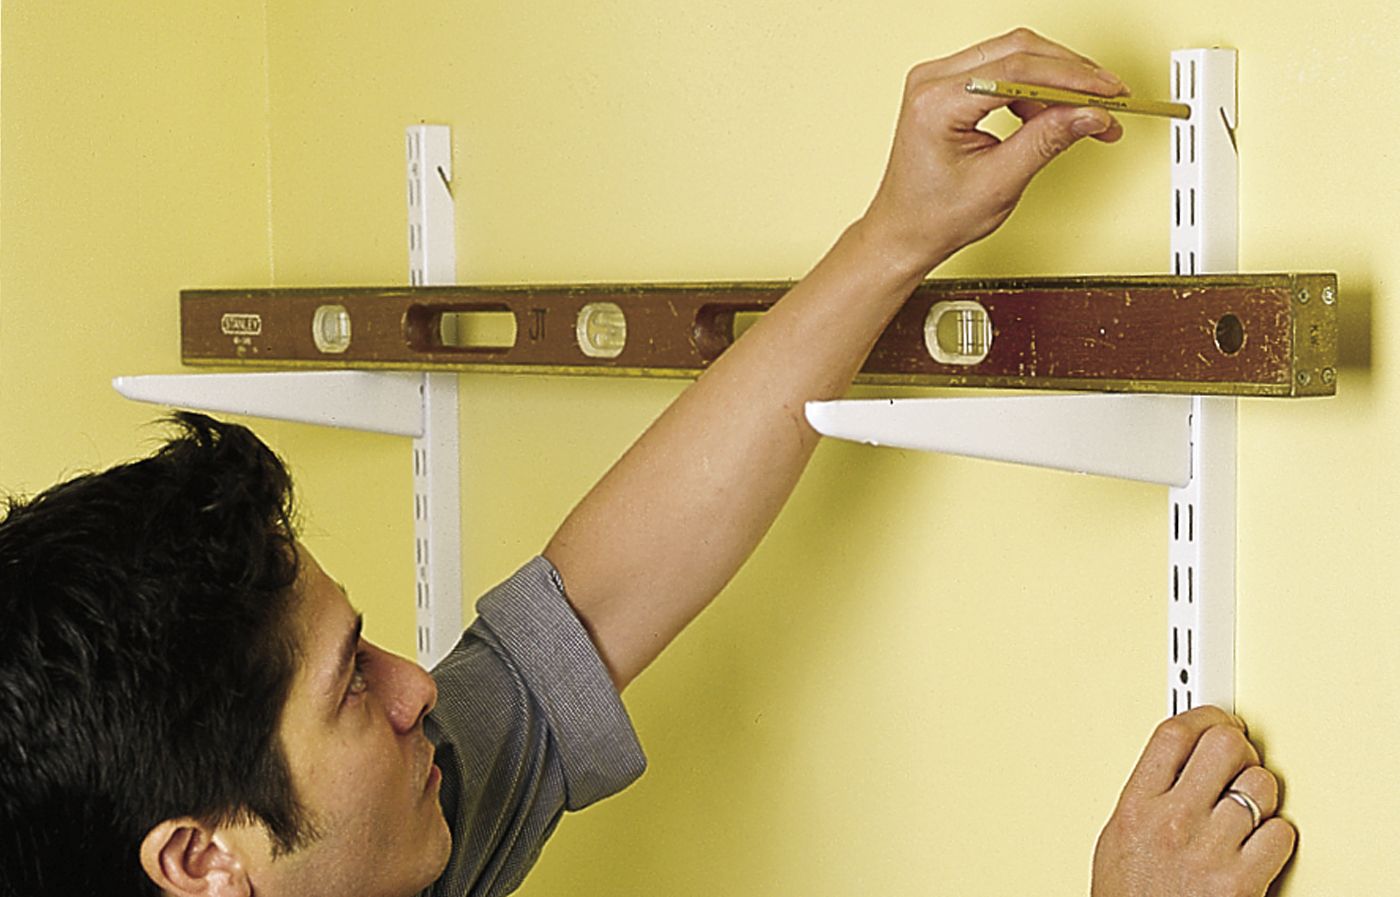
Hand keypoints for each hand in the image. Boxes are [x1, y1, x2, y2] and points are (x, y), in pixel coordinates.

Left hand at [861, 28, 1126, 274]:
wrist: (903, 232)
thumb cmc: (934, 216)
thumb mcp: (1000, 183)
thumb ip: (1047, 141)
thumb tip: (1090, 114)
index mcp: (936, 102)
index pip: (1018, 69)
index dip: (1073, 77)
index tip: (1109, 92)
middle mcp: (932, 80)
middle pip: (1018, 50)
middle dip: (1071, 74)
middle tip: (1109, 99)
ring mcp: (937, 79)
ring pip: (1014, 55)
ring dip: (1056, 80)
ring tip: (1085, 114)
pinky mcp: (948, 87)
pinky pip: (1001, 71)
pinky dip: (1034, 88)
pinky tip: (1054, 114)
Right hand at [1091, 705, 1296, 896]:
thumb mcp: (1117, 835)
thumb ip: (1148, 793)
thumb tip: (1179, 759)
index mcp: (1136, 806)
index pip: (1173, 734)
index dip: (1201, 715)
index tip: (1212, 718)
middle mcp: (1172, 822)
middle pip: (1224, 745)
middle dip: (1237, 747)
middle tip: (1237, 759)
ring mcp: (1210, 850)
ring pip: (1261, 786)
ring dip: (1260, 794)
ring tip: (1246, 809)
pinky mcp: (1242, 880)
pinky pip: (1281, 833)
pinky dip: (1275, 836)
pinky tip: (1256, 844)